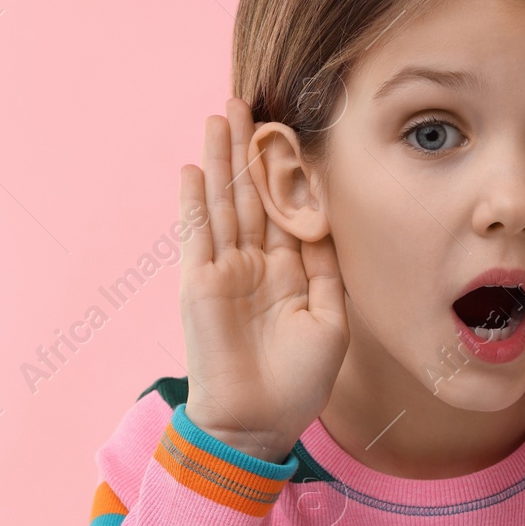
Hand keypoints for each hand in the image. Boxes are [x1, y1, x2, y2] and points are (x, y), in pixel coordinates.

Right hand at [177, 98, 348, 461]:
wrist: (257, 424)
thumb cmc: (298, 382)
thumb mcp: (330, 319)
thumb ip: (328, 269)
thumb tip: (328, 224)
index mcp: (288, 271)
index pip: (285, 208)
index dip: (285, 170)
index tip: (288, 128)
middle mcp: (255, 263)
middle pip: (250, 193)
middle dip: (248, 148)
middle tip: (245, 101)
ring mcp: (224, 270)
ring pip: (223, 202)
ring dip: (220, 159)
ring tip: (219, 115)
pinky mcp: (200, 284)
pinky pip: (197, 234)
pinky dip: (195, 200)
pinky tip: (193, 167)